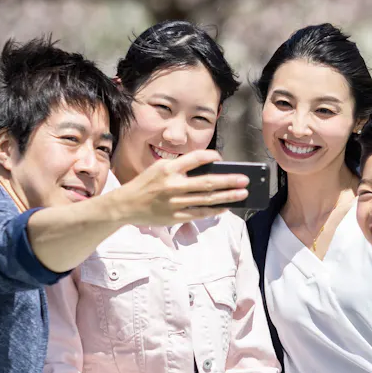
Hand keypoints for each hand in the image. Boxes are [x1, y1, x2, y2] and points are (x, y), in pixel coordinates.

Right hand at [106, 150, 247, 226]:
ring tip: (242, 193)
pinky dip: (214, 210)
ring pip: (207, 199)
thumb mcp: (158, 168)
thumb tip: (208, 168)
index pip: (196, 158)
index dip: (212, 156)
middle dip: (229, 181)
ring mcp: (175, 203)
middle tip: (245, 179)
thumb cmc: (146, 184)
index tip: (222, 158)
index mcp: (168, 169)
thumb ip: (180, 167)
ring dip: (227, 196)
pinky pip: (199, 213)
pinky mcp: (175, 216)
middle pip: (207, 182)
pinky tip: (226, 207)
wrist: (126, 205)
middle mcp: (172, 185)